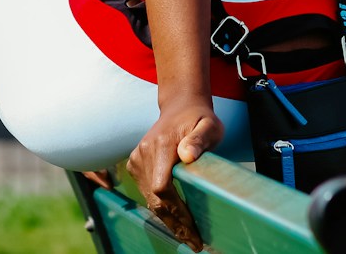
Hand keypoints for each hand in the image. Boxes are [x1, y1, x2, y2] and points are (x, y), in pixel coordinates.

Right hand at [127, 95, 223, 251]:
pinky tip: (175, 219)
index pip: (162, 187)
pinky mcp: (135, 163)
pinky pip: (145, 191)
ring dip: (167, 218)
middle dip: (174, 223)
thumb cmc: (199, 118)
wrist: (180, 106)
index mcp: (162, 145)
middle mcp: (144, 152)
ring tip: (188, 235)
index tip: (192, 229)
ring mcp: (137, 158)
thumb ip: (200, 139)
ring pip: (149, 198)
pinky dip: (159, 206)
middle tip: (194, 242)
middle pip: (154, 197)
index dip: (176, 211)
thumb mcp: (209, 125)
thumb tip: (187, 155)